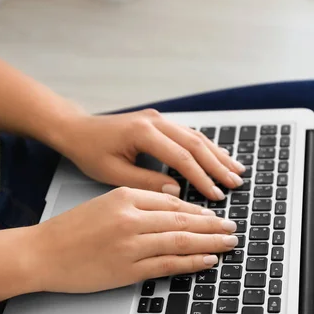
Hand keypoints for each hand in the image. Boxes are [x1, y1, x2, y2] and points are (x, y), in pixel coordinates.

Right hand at [26, 187, 238, 292]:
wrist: (43, 252)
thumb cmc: (71, 228)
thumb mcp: (105, 202)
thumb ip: (139, 202)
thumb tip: (174, 207)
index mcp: (125, 196)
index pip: (172, 201)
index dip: (198, 209)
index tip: (213, 214)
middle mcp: (131, 218)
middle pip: (183, 220)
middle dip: (213, 225)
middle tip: (233, 228)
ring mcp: (131, 244)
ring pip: (181, 241)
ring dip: (210, 243)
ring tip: (228, 243)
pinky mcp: (128, 269)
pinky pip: (168, 264)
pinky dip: (192, 263)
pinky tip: (208, 261)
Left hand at [55, 109, 246, 200]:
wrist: (76, 129)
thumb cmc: (90, 152)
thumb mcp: (113, 173)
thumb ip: (145, 182)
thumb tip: (176, 190)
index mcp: (143, 133)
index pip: (181, 157)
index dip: (202, 178)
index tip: (216, 195)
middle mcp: (155, 121)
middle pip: (195, 143)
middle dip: (217, 165)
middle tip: (236, 183)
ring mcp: (159, 118)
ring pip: (196, 136)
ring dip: (217, 154)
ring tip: (236, 170)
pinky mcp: (159, 121)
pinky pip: (188, 133)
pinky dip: (206, 147)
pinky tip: (219, 156)